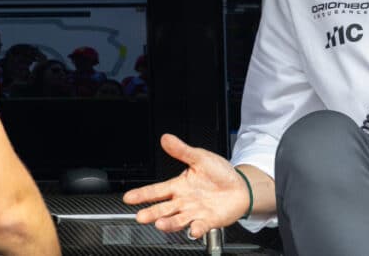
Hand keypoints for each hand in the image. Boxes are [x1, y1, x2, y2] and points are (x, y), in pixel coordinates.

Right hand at [123, 133, 249, 237]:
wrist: (239, 186)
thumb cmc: (219, 173)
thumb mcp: (201, 157)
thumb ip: (182, 151)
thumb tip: (166, 138)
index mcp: (179, 186)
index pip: (157, 191)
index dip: (142, 194)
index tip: (128, 197)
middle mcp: (184, 201)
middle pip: (163, 209)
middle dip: (151, 213)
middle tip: (141, 216)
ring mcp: (195, 212)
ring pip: (178, 220)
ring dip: (169, 223)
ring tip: (160, 224)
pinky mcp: (208, 220)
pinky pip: (200, 226)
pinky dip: (196, 229)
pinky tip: (193, 229)